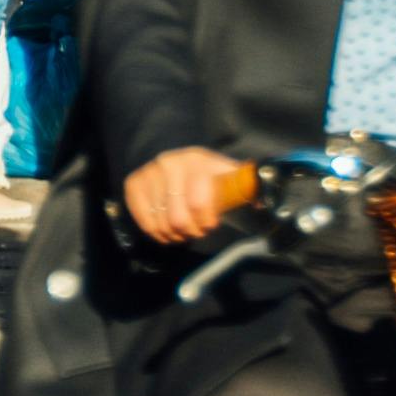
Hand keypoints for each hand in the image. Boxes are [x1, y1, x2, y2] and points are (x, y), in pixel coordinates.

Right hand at [123, 147, 244, 246]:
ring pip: (161, 224)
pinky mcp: (133, 184)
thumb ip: (245, 187)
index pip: (198, 203)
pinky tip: (165, 229)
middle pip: (178, 219)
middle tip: (195, 230)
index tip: (210, 224)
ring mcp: (149, 174)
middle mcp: (169, 164)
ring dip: (174, 234)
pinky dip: (156, 232)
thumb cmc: (206, 175)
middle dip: (190, 231)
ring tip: (181, 230)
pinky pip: (144, 221)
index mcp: (197, 161)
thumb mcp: (227, 175)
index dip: (206, 222)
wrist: (172, 161)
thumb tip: (262, 203)